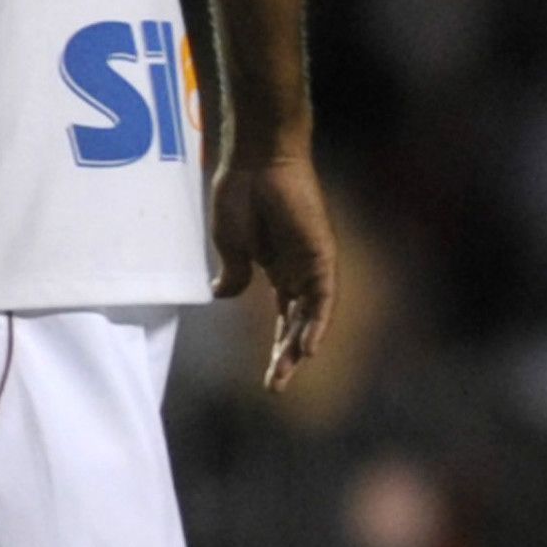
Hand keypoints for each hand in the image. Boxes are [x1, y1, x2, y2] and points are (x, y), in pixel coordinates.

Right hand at [211, 150, 335, 389]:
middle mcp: (300, 270)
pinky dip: (317, 322)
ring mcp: (313, 262)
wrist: (256, 160)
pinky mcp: (321, 254)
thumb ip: (233, 272)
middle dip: (286, 356)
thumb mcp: (230, 244)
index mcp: (278, 268)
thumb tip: (223, 294)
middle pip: (298, 323)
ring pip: (312, 314)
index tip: (267, 377)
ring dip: (300, 345)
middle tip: (275, 386)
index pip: (283, 318)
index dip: (276, 348)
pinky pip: (323, 295)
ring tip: (285, 374)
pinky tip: (306, 347)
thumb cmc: (239, 193)